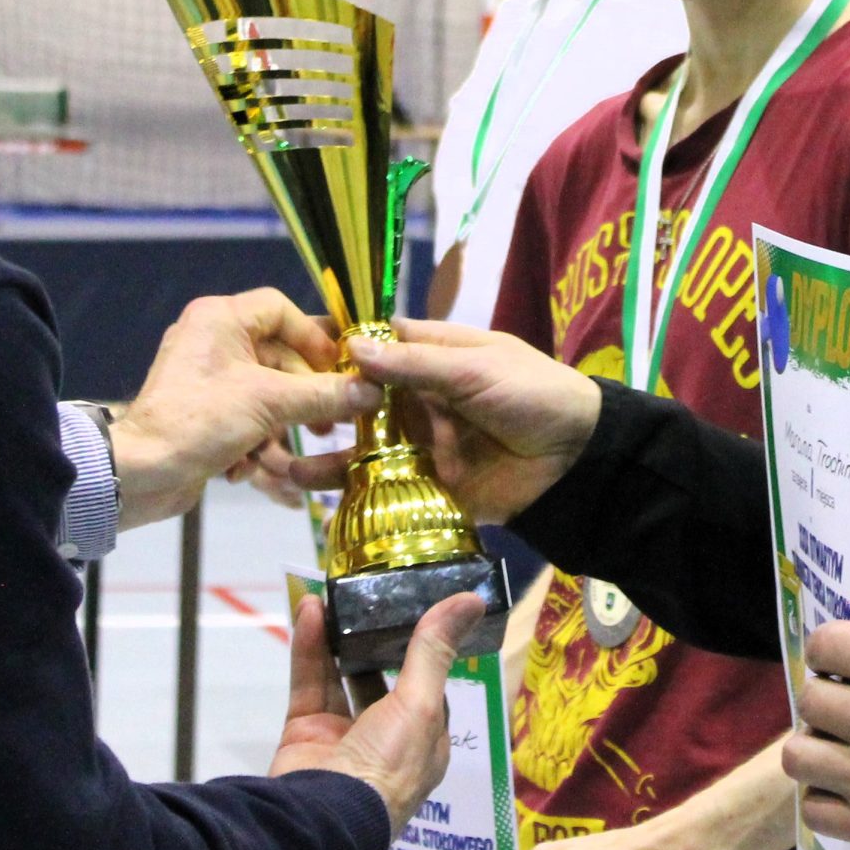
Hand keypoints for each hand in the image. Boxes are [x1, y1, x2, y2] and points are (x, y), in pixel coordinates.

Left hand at [109, 290, 373, 529]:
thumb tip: (373, 391)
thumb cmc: (201, 419)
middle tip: (327, 426)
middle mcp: (212, 342)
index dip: (313, 338)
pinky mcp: (203, 416)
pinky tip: (256, 475)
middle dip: (302, 400)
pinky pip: (244, 422)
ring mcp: (207, 381)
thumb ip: (325, 395)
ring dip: (279, 434)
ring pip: (264, 399)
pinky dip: (254, 448)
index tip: (338, 369)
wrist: (139, 473)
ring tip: (290, 465)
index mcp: (220, 319)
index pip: (280, 309)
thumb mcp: (270, 403)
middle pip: (278, 360)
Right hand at [271, 592, 486, 835]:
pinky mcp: (304, 734)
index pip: (428, 687)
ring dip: (338, 637)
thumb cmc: (386, 767)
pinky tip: (310, 612)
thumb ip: (434, 650)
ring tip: (336, 593)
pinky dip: (309, 649)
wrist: (319, 820)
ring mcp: (342, 738)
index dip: (423, 649)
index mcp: (424, 743)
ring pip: (341, 677)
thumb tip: (472, 600)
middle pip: (382, 679)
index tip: (416, 608)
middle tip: (372, 596)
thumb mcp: (419, 706)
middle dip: (375, 640)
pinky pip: (310, 684)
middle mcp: (385, 741)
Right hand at [290, 319, 602, 523]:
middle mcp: (419, 400)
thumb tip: (351, 347)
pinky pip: (384, 489)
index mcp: (433, 358)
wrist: (578, 459)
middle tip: (271, 418)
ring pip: (364, 448)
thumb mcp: (475, 369)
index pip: (377, 347)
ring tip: (283, 466)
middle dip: (320, 409)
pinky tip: (314, 502)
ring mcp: (421, 444)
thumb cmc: (533, 394)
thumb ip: (414, 364)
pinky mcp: (427, 486)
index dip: (338, 351)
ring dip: (326, 457)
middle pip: (360, 402)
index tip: (291, 358)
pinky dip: (351, 495)